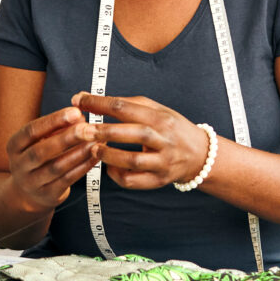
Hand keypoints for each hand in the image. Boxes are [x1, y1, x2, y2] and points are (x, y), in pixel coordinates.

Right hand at [6, 106, 100, 213]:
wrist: (28, 192)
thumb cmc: (39, 157)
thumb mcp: (39, 140)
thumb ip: (56, 127)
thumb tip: (79, 115)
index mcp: (14, 146)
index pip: (31, 131)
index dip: (53, 121)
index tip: (75, 111)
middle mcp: (19, 165)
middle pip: (41, 151)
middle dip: (67, 138)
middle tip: (88, 127)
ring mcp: (32, 183)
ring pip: (56, 167)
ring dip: (79, 153)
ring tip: (96, 141)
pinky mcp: (47, 195)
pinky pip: (67, 180)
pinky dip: (83, 167)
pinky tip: (95, 156)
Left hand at [70, 92, 211, 189]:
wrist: (200, 155)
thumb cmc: (170, 128)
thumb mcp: (156, 110)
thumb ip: (127, 104)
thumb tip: (90, 99)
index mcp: (160, 117)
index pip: (125, 107)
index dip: (99, 103)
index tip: (79, 99)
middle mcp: (164, 139)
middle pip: (132, 133)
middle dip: (104, 131)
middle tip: (82, 129)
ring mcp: (163, 161)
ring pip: (133, 160)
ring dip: (109, 156)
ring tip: (93, 149)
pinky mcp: (160, 180)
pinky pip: (134, 181)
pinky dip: (117, 175)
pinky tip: (108, 167)